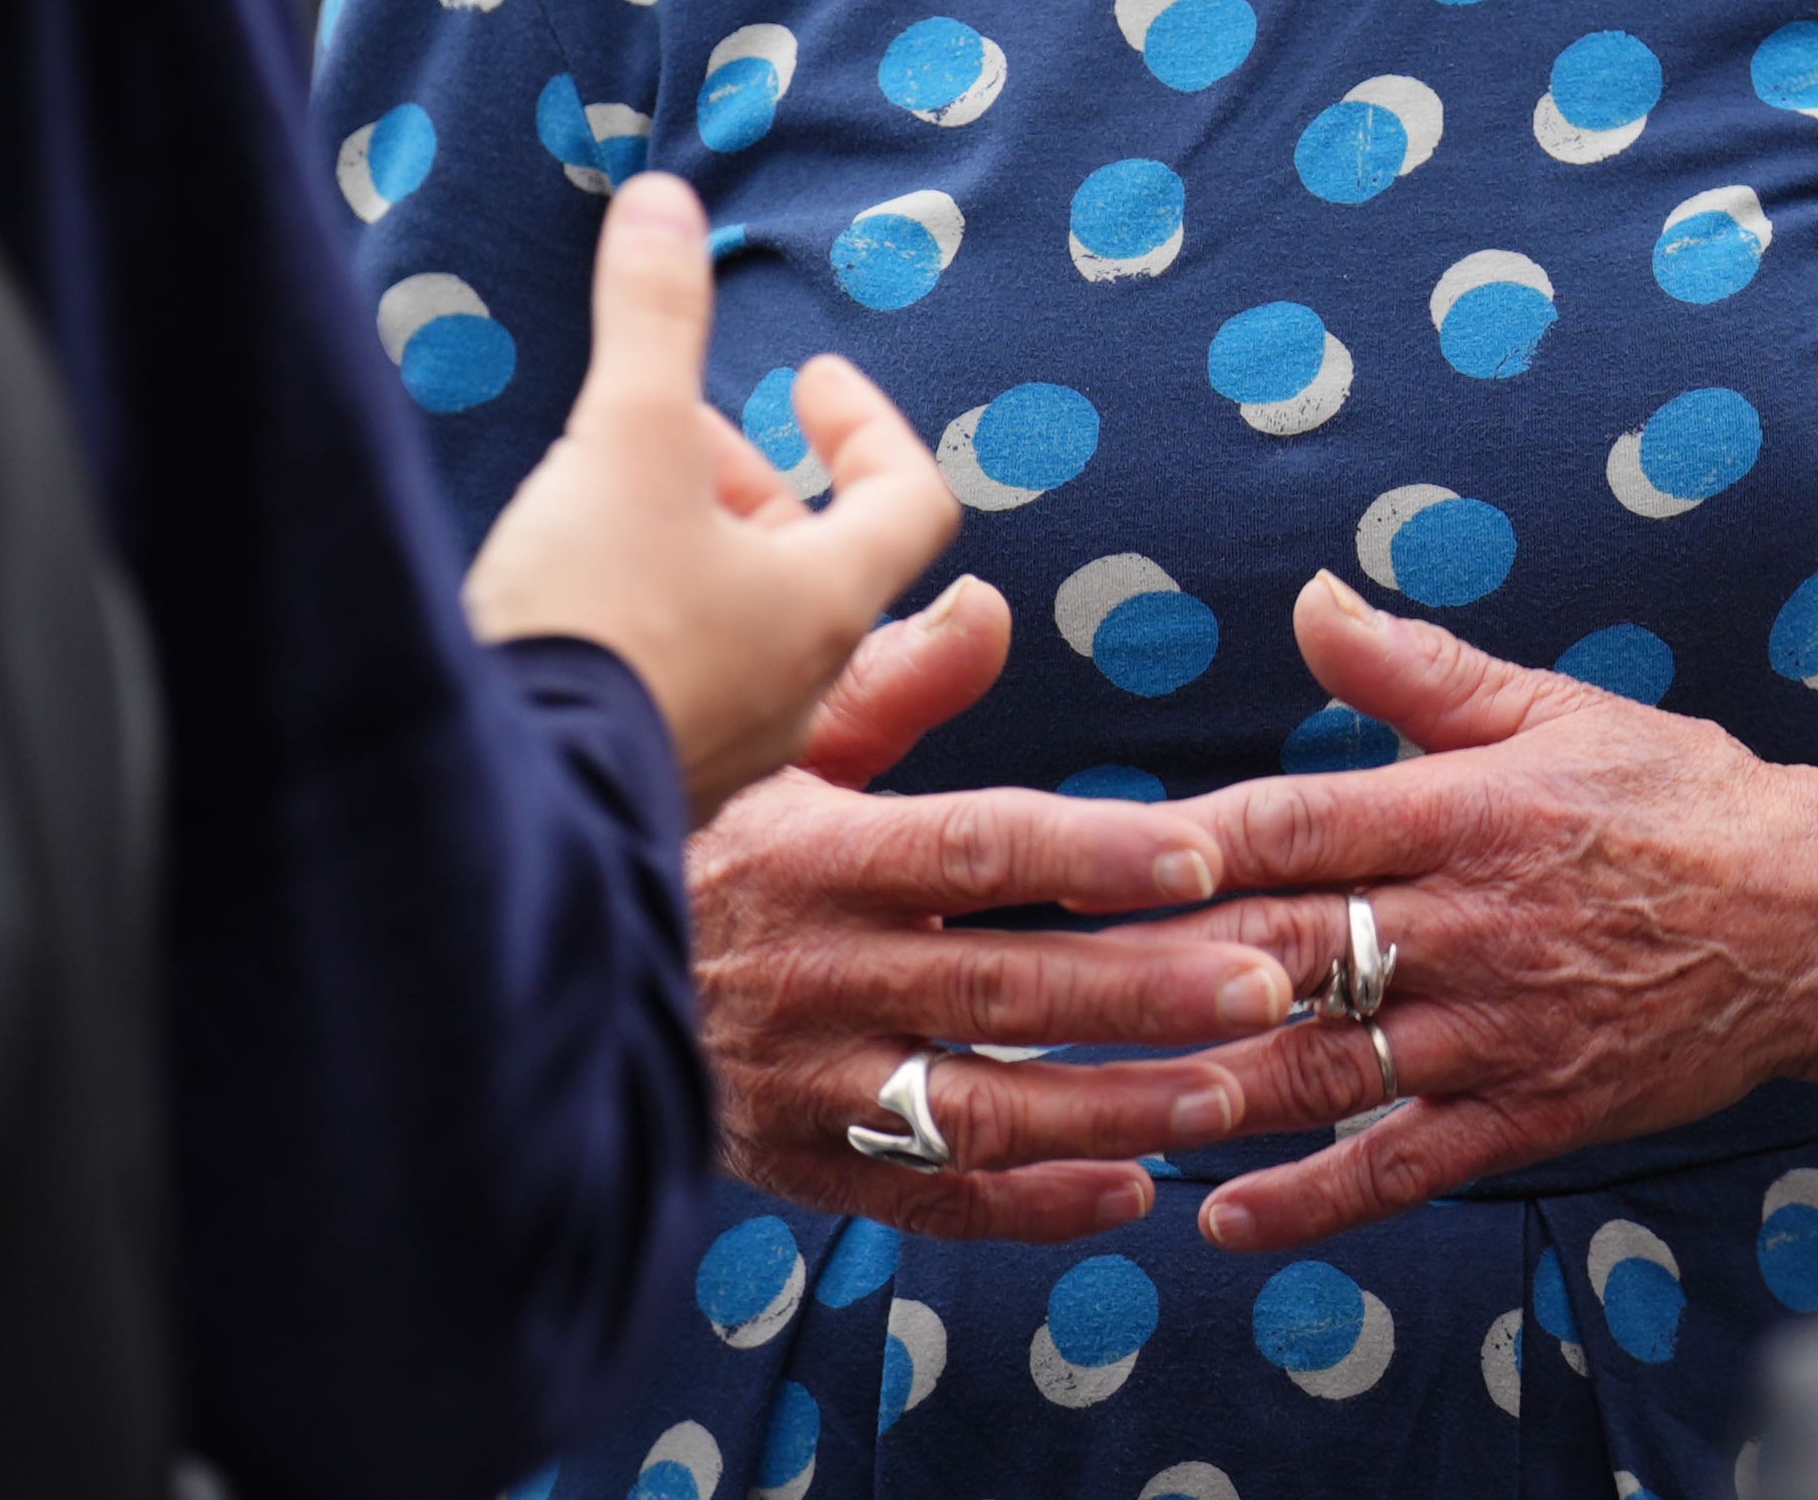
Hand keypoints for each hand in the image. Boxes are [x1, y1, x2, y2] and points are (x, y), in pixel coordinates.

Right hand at [458, 174, 952, 815]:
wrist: (493, 796)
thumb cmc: (594, 617)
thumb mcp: (625, 438)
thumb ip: (652, 318)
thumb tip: (665, 201)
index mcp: (827, 603)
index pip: (912, 504)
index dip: (869, 425)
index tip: (810, 379)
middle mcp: (796, 685)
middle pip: (819, 562)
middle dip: (756, 479)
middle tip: (681, 428)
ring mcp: (725, 744)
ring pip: (744, 622)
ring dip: (697, 541)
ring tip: (610, 488)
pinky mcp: (646, 774)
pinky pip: (678, 677)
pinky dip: (648, 609)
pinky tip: (565, 584)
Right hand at [688, 578, 1308, 1237]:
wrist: (550, 963)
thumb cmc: (702, 833)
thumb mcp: (776, 743)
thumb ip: (890, 683)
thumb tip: (989, 610)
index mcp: (818, 855)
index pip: (973, 848)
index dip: (1090, 854)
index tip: (1202, 855)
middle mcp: (815, 975)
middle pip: (1001, 991)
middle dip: (1143, 994)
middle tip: (1267, 981)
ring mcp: (808, 1083)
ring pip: (978, 1112)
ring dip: (1112, 1109)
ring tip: (1230, 1091)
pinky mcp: (802, 1163)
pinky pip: (926, 1199)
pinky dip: (1030, 1208)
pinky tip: (1130, 1194)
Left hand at [1132, 578, 1817, 1248]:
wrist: (1814, 921)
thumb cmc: (1674, 800)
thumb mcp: (1553, 709)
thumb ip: (1420, 668)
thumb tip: (1312, 599)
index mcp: (1465, 810)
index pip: (1297, 821)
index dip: (1188, 842)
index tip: (1081, 852)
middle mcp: (1470, 923)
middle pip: (1290, 950)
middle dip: (1164, 972)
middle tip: (1043, 989)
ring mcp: (1499, 1030)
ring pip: (1329, 1066)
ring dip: (1212, 1090)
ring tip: (1099, 1105)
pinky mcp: (1531, 1111)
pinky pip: (1404, 1163)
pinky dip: (1312, 1198)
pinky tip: (1222, 1218)